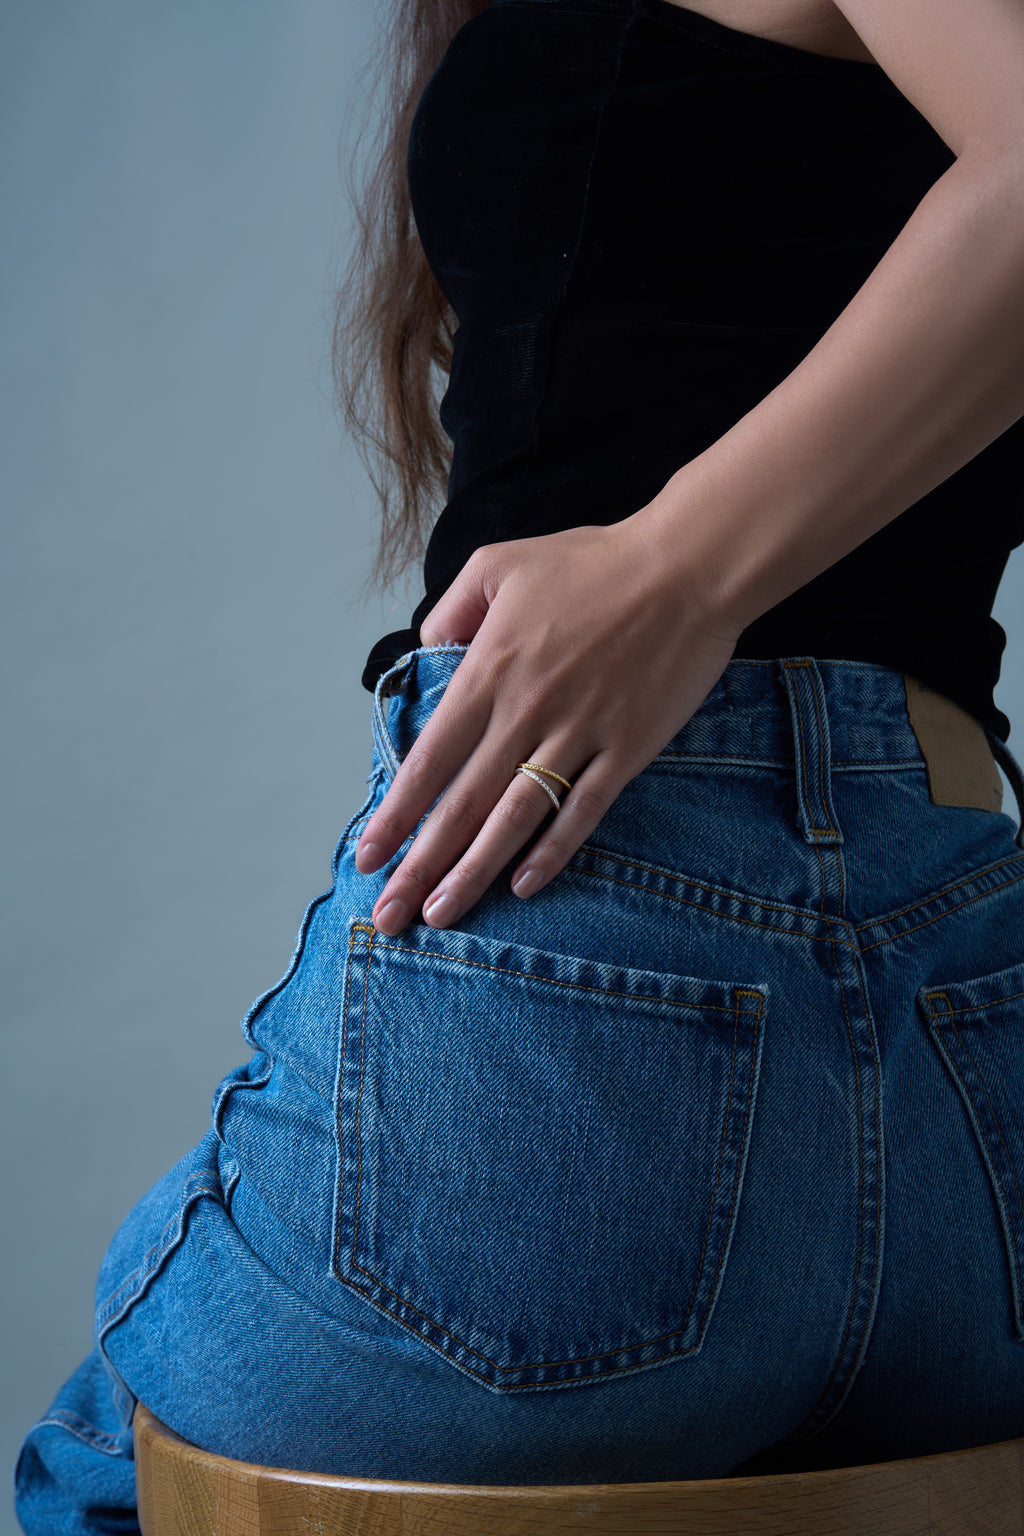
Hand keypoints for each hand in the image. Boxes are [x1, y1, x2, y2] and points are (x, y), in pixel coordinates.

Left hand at [354, 495, 741, 934]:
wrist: (687, 568)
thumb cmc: (592, 562)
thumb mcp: (499, 564)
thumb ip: (451, 609)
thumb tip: (425, 650)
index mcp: (488, 671)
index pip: (428, 761)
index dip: (395, 815)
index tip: (367, 857)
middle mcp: (525, 711)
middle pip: (461, 805)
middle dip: (420, 865)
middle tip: (388, 915)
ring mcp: (578, 734)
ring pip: (514, 819)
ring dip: (474, 872)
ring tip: (443, 915)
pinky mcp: (627, 748)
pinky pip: (583, 812)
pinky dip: (552, 852)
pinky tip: (523, 886)